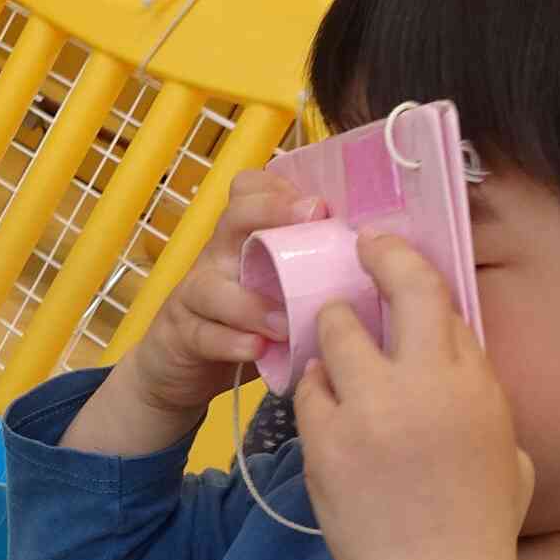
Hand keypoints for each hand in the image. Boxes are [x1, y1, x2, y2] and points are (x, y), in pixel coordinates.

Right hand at [63, 168, 322, 455]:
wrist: (181, 370)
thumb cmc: (244, 325)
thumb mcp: (276, 291)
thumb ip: (308, 273)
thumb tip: (378, 261)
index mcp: (243, 239)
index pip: (249, 190)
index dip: (279, 189)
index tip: (320, 204)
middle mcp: (218, 257)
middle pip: (233, 218)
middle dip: (270, 213)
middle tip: (311, 220)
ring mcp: (195, 295)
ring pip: (212, 284)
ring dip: (251, 302)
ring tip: (283, 322)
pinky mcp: (182, 334)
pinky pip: (202, 334)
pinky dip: (230, 342)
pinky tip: (256, 350)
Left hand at [295, 234, 534, 559]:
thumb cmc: (478, 527)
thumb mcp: (505, 450)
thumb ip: (478, 395)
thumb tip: (455, 362)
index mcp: (473, 383)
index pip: (437, 295)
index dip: (404, 263)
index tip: (382, 247)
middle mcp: (424, 383)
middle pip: (391, 293)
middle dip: (369, 267)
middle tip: (351, 263)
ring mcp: (369, 409)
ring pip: (337, 334)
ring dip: (334, 333)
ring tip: (336, 348)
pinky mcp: (325, 440)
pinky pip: (309, 389)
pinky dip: (315, 389)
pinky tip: (324, 404)